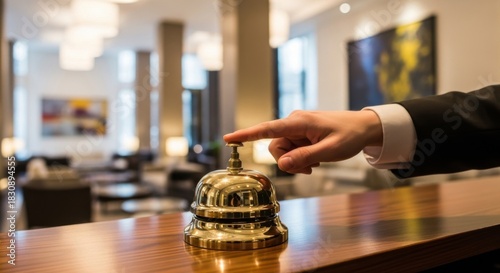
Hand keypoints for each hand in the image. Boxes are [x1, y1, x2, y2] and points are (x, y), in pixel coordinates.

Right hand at [223, 110, 382, 173]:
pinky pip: (292, 149)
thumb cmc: (349, 136)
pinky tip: (315, 159)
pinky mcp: (300, 133)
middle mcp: (293, 122)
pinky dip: (301, 158)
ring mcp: (297, 128)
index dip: (246, 135)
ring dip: (297, 161)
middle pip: (276, 147)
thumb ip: (305, 158)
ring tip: (316, 163)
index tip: (228, 138)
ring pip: (283, 151)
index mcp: (298, 122)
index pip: (267, 129)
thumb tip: (283, 164)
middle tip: (310, 169)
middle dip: (289, 161)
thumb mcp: (330, 151)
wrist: (363, 128)